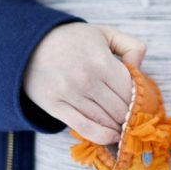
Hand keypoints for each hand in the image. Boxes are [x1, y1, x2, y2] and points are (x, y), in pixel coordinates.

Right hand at [23, 23, 145, 144]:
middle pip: (120, 108)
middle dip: (130, 115)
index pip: (131, 91)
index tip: (142, 104)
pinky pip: (84, 127)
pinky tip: (112, 136)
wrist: (29, 43)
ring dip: (118, 126)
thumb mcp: (104, 32)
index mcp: (101, 61)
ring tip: (124, 127)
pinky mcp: (55, 107)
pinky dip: (101, 136)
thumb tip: (139, 69)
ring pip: (105, 120)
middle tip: (134, 118)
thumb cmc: (71, 39)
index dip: (140, 100)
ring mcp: (70, 95)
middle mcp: (87, 80)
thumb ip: (131, 46)